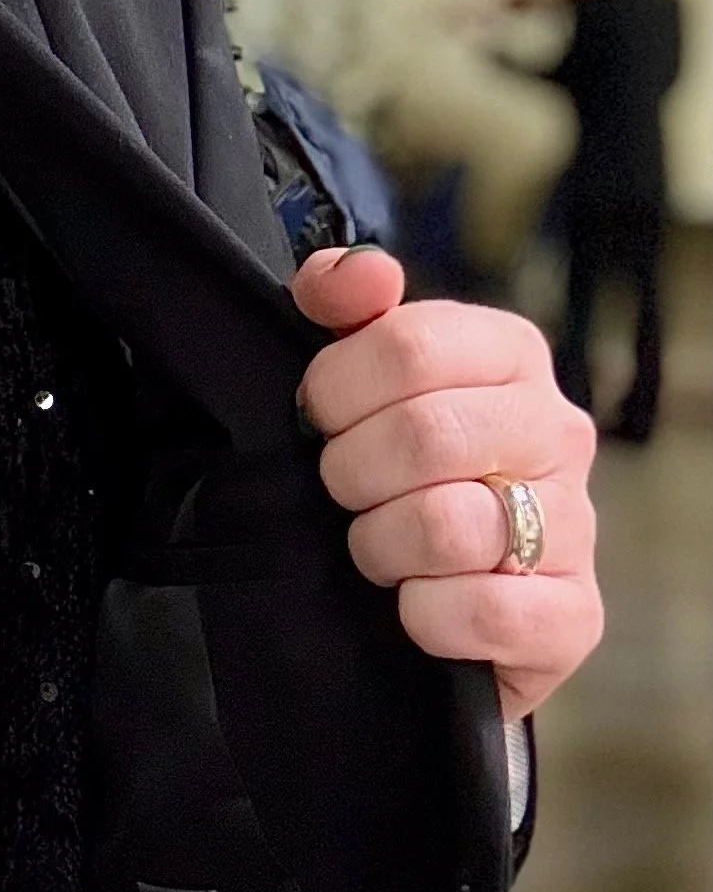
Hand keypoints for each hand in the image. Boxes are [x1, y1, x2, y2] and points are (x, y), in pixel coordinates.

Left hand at [293, 250, 601, 722]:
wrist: (441, 594)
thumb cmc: (396, 471)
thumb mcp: (361, 377)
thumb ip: (344, 307)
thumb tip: (353, 275)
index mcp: (510, 355)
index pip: (409, 345)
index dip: (335, 388)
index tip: (316, 416)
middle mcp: (557, 432)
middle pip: (424, 435)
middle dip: (350, 473)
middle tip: (343, 491)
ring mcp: (575, 526)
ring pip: (445, 526)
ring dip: (378, 546)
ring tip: (377, 548)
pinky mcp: (572, 616)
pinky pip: (483, 612)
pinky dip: (425, 615)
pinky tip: (416, 602)